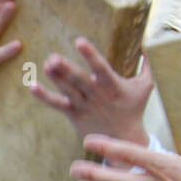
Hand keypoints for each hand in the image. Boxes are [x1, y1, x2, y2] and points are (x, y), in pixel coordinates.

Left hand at [29, 37, 152, 144]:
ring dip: (55, 78)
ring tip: (46, 64)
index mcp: (113, 86)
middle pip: (79, 80)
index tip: (79, 41)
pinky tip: (32, 86)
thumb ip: (149, 64)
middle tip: (53, 57)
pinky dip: (44, 97)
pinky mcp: (74, 114)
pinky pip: (57, 105)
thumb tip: (147, 43)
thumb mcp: (147, 85)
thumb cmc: (135, 108)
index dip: (90, 55)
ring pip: (67, 90)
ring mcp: (84, 105)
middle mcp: (97, 95)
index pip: (101, 68)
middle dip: (66, 69)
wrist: (123, 139)